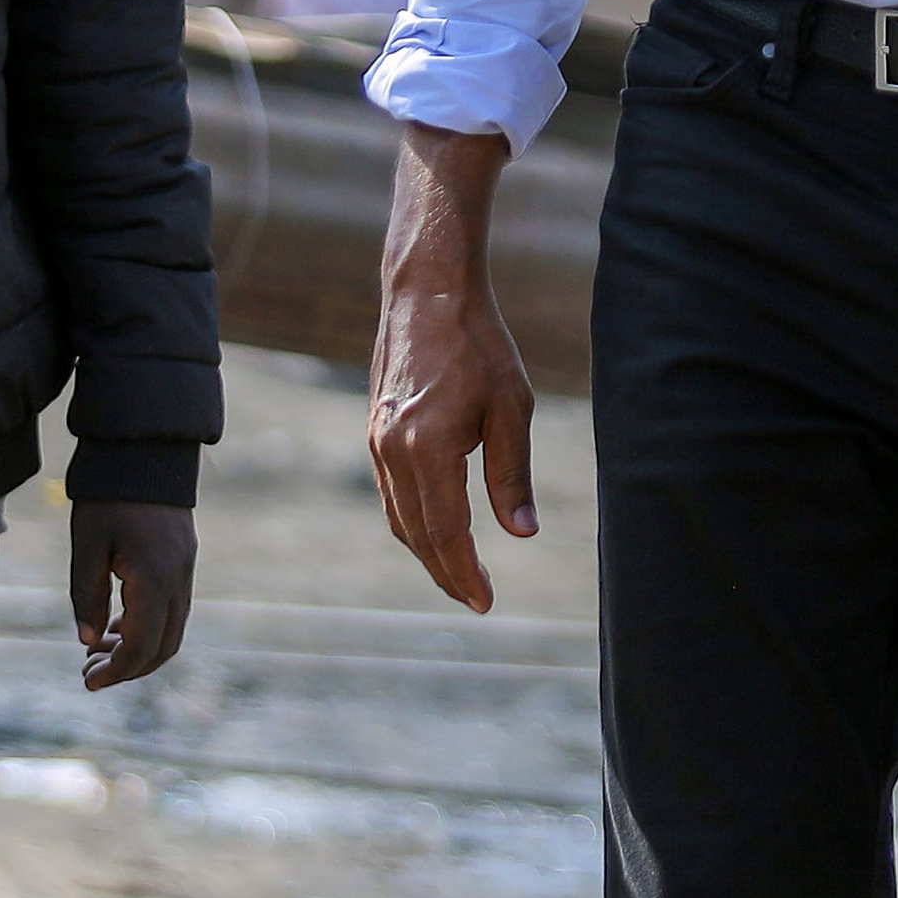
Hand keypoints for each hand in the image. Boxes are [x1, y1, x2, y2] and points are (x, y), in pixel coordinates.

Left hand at [71, 503, 196, 688]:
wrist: (146, 453)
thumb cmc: (109, 497)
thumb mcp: (87, 545)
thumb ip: (87, 596)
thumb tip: (89, 641)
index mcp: (155, 579)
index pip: (142, 645)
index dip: (117, 670)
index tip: (87, 681)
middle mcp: (178, 580)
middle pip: (163, 646)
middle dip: (128, 668)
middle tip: (89, 672)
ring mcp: (185, 571)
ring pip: (171, 630)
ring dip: (138, 649)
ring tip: (97, 651)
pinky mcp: (182, 562)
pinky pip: (171, 609)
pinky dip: (146, 627)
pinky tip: (115, 624)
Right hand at [371, 124, 540, 612]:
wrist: (428, 295)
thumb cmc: (480, 345)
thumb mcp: (512, 408)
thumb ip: (512, 474)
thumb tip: (522, 534)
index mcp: (426, 447)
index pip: (444, 531)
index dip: (464, 572)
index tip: (486, 602)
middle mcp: (391, 450)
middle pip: (416, 534)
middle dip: (445, 572)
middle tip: (477, 600)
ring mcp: (377, 442)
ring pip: (398, 518)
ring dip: (427, 552)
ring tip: (460, 575)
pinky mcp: (375, 431)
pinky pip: (391, 494)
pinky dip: (412, 522)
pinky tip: (436, 531)